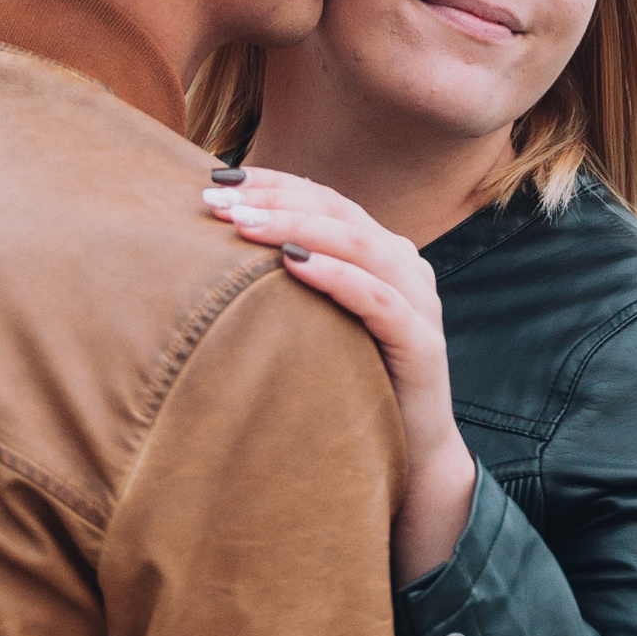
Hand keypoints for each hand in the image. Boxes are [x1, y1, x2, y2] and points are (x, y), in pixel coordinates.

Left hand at [201, 168, 476, 586]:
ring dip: (297, 227)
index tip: (216, 176)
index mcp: (379, 251)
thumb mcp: (315, 323)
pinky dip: (336, 276)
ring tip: (244, 224)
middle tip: (217, 199)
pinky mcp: (422, 344)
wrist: (408, 459)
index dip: (273, 182)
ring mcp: (418, 301)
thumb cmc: (350, 384)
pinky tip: (294, 265)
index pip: (323, 197)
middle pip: (338, 210)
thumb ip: (287, 283)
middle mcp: (404, 265)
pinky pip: (378, 300)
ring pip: (359, 243)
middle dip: (274, 199)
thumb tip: (214, 249)